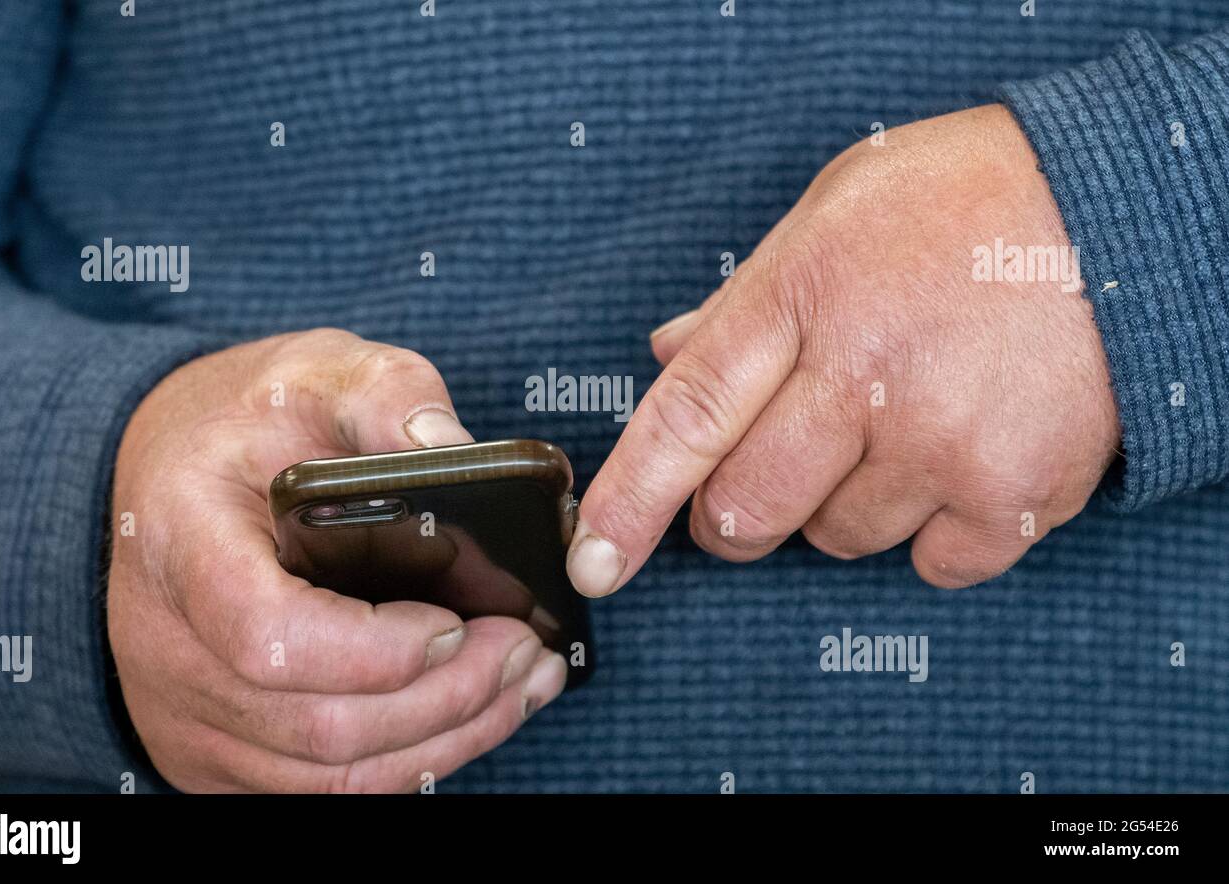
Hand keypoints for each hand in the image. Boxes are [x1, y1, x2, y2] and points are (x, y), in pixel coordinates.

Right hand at [108, 329, 566, 791]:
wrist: (170, 475)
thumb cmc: (244, 423)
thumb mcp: (312, 371)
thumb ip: (384, 395)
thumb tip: (454, 446)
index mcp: (182, 543)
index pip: (269, 636)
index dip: (376, 649)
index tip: (455, 618)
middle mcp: (169, 647)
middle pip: (319, 723)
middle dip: (447, 697)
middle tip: (526, 650)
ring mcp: (186, 712)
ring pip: (331, 775)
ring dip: (448, 737)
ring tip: (524, 681)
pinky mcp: (215, 750)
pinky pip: (322, 789)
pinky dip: (411, 761)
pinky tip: (473, 713)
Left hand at [567, 104, 1120, 593]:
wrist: (1125, 212)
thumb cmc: (967, 203)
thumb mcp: (834, 215)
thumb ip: (746, 300)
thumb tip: (667, 352)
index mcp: (801, 297)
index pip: (685, 418)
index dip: (628, 500)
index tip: (593, 559)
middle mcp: (862, 377)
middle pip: (745, 508)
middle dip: (736, 514)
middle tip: (772, 475)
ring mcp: (939, 442)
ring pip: (835, 539)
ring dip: (847, 505)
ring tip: (904, 425)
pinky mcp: (1013, 493)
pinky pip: (930, 565)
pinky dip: (935, 530)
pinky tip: (962, 457)